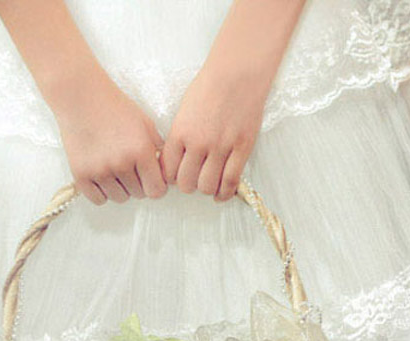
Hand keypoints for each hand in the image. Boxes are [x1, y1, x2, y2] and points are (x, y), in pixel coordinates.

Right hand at [53, 72, 166, 204]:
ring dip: (122, 189)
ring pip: (120, 198)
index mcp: (141, 152)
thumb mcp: (146, 124)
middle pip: (139, 194)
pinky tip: (104, 179)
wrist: (81, 97)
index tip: (153, 180)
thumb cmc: (115, 108)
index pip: (157, 190)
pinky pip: (98, 199)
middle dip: (140, 185)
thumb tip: (166, 171)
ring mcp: (99, 170)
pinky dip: (103, 192)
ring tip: (118, 172)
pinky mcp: (80, 173)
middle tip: (133, 171)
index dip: (157, 186)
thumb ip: (158, 148)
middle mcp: (121, 164)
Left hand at [162, 59, 268, 201]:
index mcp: (180, 133)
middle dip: (187, 186)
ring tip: (208, 184)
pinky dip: (225, 193)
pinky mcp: (242, 149)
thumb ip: (180, 135)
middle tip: (192, 181)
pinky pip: (231, 181)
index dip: (169, 178)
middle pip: (186, 182)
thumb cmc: (210, 88)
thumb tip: (178, 158)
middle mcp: (198, 143)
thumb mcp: (184, 110)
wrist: (237, 76)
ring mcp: (221, 148)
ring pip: (208, 185)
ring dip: (206, 189)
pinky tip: (221, 194)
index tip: (175, 176)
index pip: (167, 170)